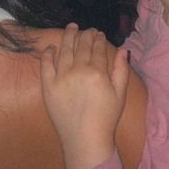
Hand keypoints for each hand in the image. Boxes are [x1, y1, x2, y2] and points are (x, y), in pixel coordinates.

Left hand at [41, 23, 129, 168]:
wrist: (85, 140)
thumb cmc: (105, 118)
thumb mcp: (120, 94)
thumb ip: (121, 70)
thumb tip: (122, 49)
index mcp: (97, 72)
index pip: (97, 49)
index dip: (98, 38)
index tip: (98, 33)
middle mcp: (78, 71)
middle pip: (81, 46)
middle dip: (85, 34)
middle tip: (86, 29)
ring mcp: (61, 77)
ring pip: (64, 50)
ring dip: (68, 37)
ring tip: (70, 28)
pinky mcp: (48, 86)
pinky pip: (46, 65)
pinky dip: (48, 54)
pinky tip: (51, 47)